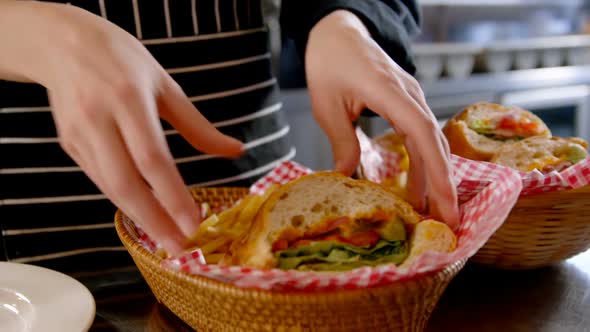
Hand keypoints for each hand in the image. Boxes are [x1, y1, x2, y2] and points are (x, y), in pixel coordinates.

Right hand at [31, 3, 242, 253]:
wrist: (61, 43)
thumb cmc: (122, 59)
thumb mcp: (165, 84)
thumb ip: (198, 125)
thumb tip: (236, 152)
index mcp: (129, 100)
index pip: (154, 160)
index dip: (174, 197)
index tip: (195, 225)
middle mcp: (99, 120)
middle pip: (126, 184)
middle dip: (155, 222)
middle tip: (180, 249)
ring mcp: (79, 135)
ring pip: (110, 188)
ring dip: (139, 218)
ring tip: (167, 239)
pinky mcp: (68, 144)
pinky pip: (100, 179)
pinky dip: (124, 199)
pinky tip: (144, 212)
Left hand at [305, 10, 458, 227]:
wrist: (337, 34)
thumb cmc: (329, 64)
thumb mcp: (327, 106)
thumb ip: (342, 142)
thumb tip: (348, 180)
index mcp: (389, 92)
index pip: (421, 132)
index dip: (435, 170)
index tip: (443, 202)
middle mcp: (409, 95)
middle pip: (434, 142)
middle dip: (443, 184)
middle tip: (448, 223)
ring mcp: (412, 98)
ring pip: (431, 142)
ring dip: (434, 178)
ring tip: (434, 216)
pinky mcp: (408, 104)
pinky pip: (420, 137)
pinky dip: (422, 165)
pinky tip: (418, 190)